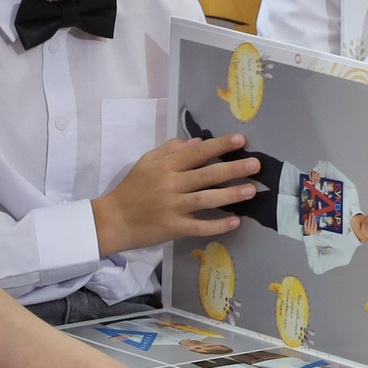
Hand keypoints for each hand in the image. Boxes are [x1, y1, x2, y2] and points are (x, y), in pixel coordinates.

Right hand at [92, 135, 261, 253]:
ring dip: (231, 195)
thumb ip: (170, 150)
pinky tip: (235, 222)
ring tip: (251, 190)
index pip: (196, 153)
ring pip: (206, 200)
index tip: (240, 140)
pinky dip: (217, 225)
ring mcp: (173, 208)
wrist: (111, 220)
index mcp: (165, 167)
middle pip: (206, 175)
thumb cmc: (131, 189)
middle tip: (256, 164)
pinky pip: (199, 227)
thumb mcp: (146, 163)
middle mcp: (170, 185)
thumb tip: (198, 141)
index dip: (219, 145)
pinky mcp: (173, 228)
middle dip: (233, 169)